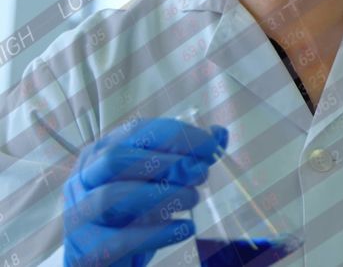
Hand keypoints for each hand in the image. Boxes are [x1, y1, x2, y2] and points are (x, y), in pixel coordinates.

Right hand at [63, 118, 227, 266]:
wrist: (104, 259)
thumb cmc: (132, 212)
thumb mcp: (158, 180)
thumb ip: (187, 157)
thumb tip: (219, 133)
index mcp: (101, 153)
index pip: (135, 132)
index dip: (176, 135)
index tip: (211, 146)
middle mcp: (83, 179)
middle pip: (116, 158)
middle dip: (165, 163)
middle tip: (201, 175)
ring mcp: (79, 214)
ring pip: (111, 196)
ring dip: (161, 195)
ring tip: (193, 199)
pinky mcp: (86, 249)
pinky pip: (118, 239)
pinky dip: (157, 233)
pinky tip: (185, 228)